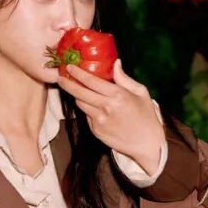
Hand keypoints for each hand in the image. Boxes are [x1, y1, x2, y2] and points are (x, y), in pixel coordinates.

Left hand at [57, 59, 164, 173]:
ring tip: (75, 89)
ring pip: (80, 104)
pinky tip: (93, 106)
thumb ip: (124, 78)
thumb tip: (115, 63)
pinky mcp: (96, 131)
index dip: (78, 73)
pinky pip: (87, 116)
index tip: (69, 66)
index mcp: (117, 95)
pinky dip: (88, 109)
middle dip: (67, 83)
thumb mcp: (141, 93)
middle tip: (60, 77)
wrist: (147, 144)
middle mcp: (106, 107)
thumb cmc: (147, 116)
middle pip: (79, 93)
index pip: (91, 81)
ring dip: (77, 96)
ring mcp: (99, 121)